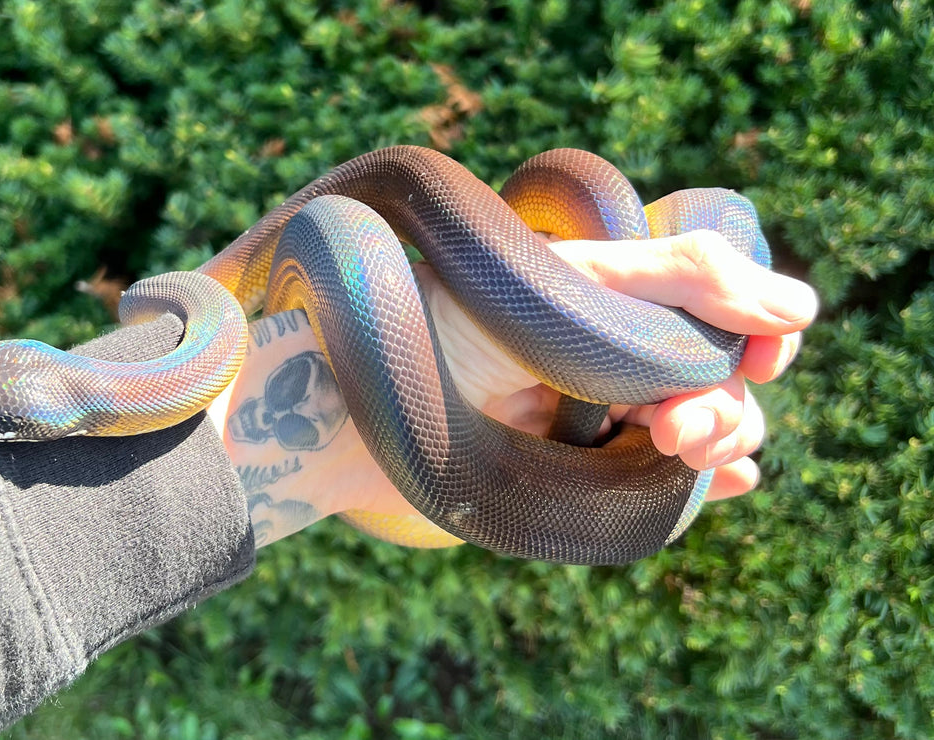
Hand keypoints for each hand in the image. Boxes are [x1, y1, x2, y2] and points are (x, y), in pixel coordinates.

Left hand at [210, 229, 816, 546]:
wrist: (357, 412)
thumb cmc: (445, 329)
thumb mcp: (568, 288)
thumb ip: (680, 279)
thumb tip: (801, 307)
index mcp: (610, 287)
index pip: (718, 296)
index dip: (752, 321)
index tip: (765, 348)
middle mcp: (612, 346)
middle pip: (721, 369)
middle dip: (725, 397)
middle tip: (681, 426)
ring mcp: (600, 409)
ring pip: (706, 425)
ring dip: (721, 436)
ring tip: (679, 447)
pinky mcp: (584, 470)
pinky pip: (667, 477)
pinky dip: (704, 480)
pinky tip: (719, 482)